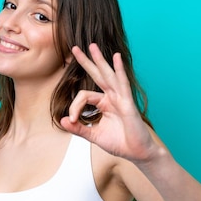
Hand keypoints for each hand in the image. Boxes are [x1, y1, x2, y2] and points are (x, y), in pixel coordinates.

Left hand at [60, 43, 159, 162]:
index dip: (74, 106)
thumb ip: (78, 128)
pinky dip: (119, 70)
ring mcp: (121, 98)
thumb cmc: (120, 143)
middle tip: (75, 48)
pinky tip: (116, 58)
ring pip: (108, 75)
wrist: (138, 153)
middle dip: (86, 61)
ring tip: (92, 46)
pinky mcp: (128, 103)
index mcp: (104, 103)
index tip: (71, 120)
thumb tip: (62, 121)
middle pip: (97, 75)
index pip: (84, 96)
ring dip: (100, 60)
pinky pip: (123, 84)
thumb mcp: (94, 136)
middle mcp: (112, 97)